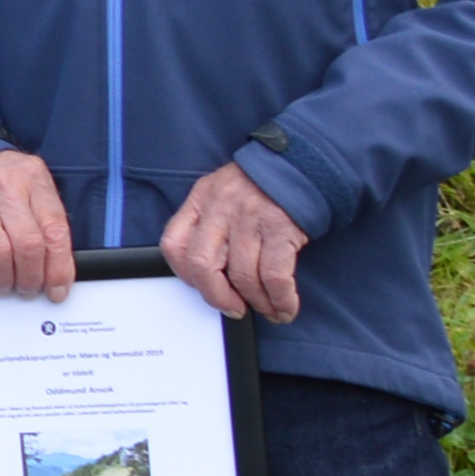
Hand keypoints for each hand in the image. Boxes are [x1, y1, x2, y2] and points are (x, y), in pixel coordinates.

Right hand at [0, 145, 76, 299]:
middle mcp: (4, 188)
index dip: (59, 269)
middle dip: (31, 279)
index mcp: (32, 179)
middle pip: (28, 245)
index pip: (55, 231)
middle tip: (29, 290)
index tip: (57, 290)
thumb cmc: (0, 180)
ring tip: (5, 287)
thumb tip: (57, 272)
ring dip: (4, 282)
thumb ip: (46, 220)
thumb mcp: (32, 186)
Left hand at [158, 160, 312, 323]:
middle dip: (218, 297)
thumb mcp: (220, 193)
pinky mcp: (281, 229)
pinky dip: (280, 299)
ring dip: (257, 302)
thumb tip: (207, 273)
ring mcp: (251, 218)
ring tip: (268, 310)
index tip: (200, 287)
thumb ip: (208, 223)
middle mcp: (221, 208)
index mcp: (201, 199)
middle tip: (233, 308)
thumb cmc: (259, 185)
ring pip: (243, 275)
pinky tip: (284, 307)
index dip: (183, 274)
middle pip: (203, 265)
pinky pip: (275, 276)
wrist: (300, 165)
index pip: (174, 244)